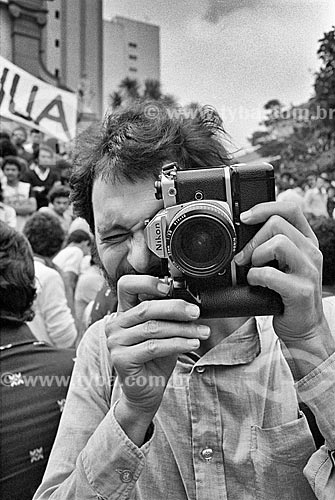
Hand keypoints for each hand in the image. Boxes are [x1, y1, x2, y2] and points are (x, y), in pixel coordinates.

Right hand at [106, 275, 209, 417]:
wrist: (146, 391)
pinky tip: (192, 343)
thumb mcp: (163, 332)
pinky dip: (177, 344)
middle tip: (196, 312)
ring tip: (201, 332)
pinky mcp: (121, 358)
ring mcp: (115, 341)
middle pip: (146, 308)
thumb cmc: (155, 359)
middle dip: (176, 308)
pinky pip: (154, 346)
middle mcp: (115, 324)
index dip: (147, 282)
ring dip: (182, 329)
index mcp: (124, 312)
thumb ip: (167, 316)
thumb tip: (190, 303)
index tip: (169, 286)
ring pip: (154, 328)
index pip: (127, 285)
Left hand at [234, 201, 326, 344]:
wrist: (303, 326)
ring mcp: (309, 271)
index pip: (291, 209)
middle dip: (253, 240)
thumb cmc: (287, 292)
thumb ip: (270, 244)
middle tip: (244, 258)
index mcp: (306, 240)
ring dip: (256, 256)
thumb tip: (242, 230)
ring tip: (254, 270)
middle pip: (277, 224)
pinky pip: (270, 274)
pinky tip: (256, 283)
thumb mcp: (283, 262)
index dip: (265, 208)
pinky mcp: (301, 291)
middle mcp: (311, 252)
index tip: (245, 217)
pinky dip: (255, 277)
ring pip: (278, 243)